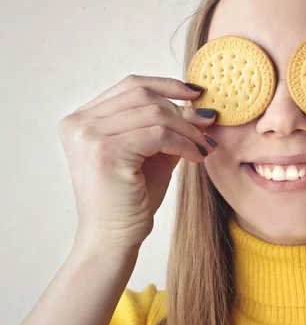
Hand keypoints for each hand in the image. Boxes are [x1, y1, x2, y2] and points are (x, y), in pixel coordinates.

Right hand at [58, 75, 216, 252]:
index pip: (130, 86)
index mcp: (82, 119)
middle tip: (207, 125)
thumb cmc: (130, 199)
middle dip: (182, 110)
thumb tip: (201, 108)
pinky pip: (158, 135)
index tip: (196, 93)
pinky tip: (197, 156)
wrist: (113, 239)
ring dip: (188, 129)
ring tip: (204, 145)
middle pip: (142, 96)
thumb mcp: (151, 153)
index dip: (167, 85)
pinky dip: (183, 143)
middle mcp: (79, 123)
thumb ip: (169, 127)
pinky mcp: (106, 153)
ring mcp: (89, 137)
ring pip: (154, 114)